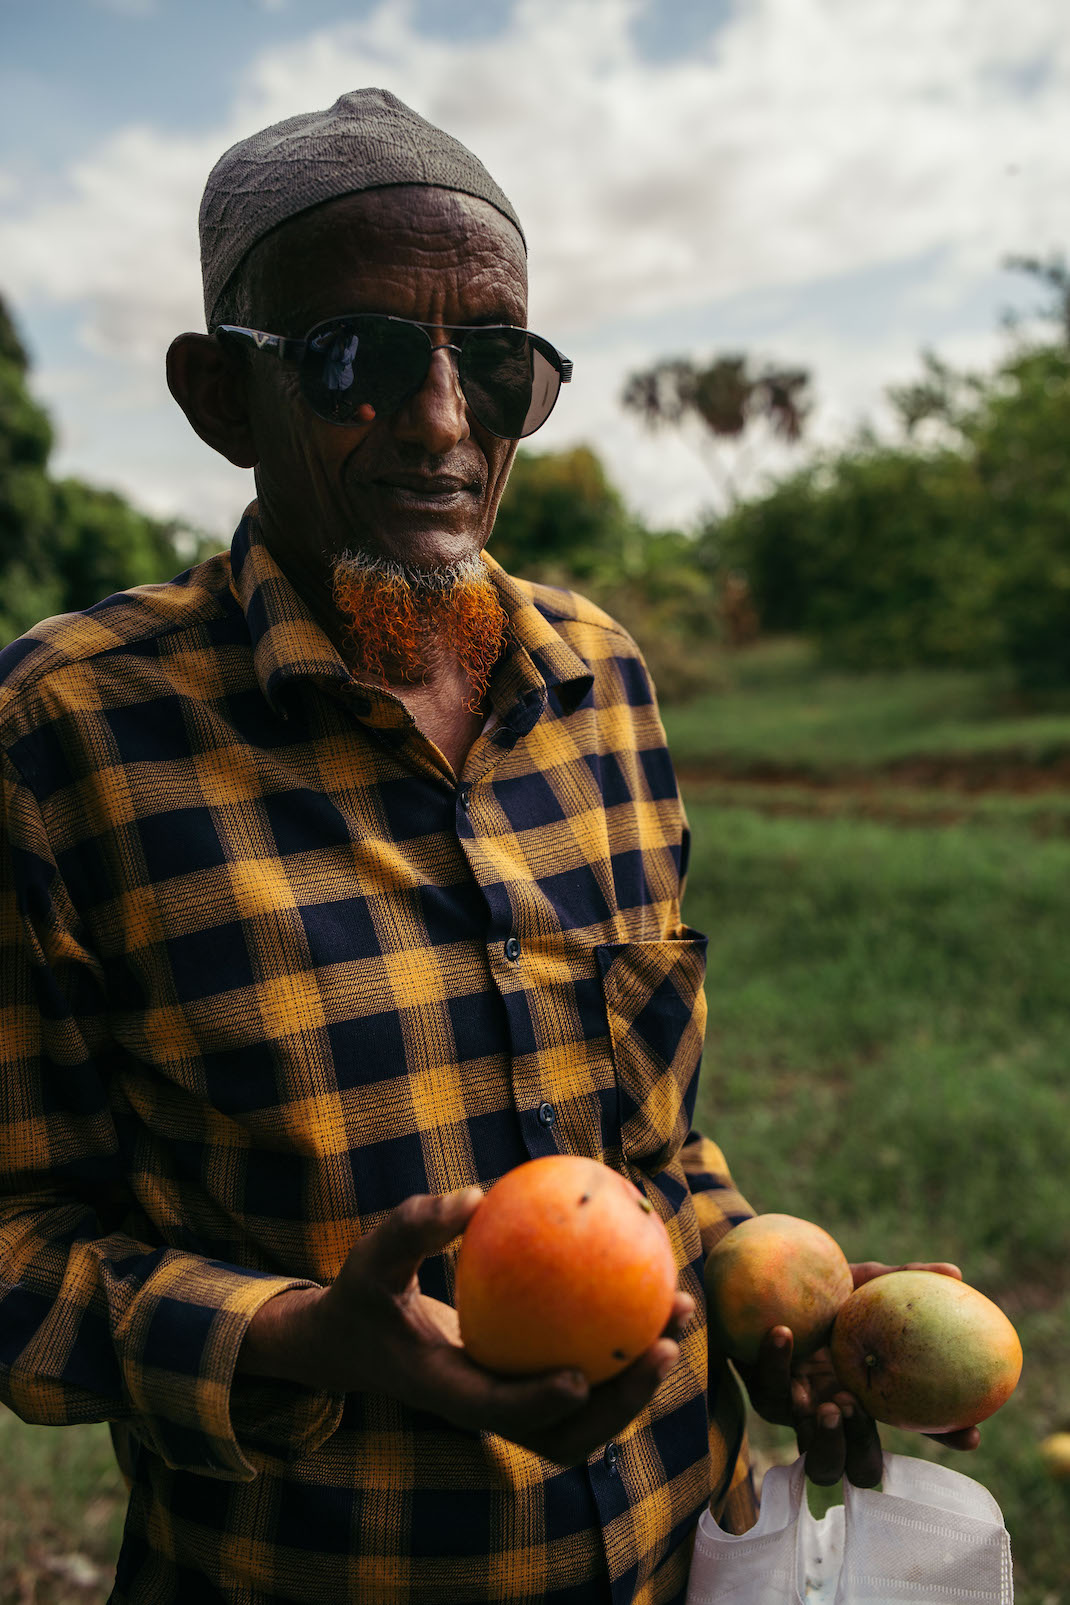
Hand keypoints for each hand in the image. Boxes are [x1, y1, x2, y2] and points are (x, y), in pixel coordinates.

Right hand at [239, 1187, 694, 1465]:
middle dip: (620, 1403)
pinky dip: (620, 1350)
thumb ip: (416, 1226)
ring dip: (638, 1381)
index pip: (496, 1412)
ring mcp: (510, 1407)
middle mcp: (487, 1411)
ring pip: (586, 1418)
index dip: (538, 1405)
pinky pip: (584, 1378)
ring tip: (678, 1313)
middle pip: (564, 1435)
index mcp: (444, 1391)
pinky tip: (652, 1291)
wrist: (356, 1343)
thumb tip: (477, 1195)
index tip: (579, 1376)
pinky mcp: (527, 1390)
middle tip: (662, 1345)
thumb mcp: (373, 1257)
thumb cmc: (366, 1294)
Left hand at [734, 1260, 981, 1486]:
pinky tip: (782, 1333)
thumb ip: (900, 1278)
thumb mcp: (860, 1280)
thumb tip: (955, 1273)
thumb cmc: (819, 1284)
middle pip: (861, 1468)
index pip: (916, 1427)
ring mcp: (802, 1413)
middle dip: (865, 1452)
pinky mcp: (766, 1395)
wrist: (758, 1277)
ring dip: (825, 1435)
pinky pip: (772, 1393)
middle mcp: (839, 1411)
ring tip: (829, 1400)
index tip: (971, 1434)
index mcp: (871, 1393)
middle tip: (863, 1409)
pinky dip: (777, 1364)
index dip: (945, 1437)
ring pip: (816, 1459)